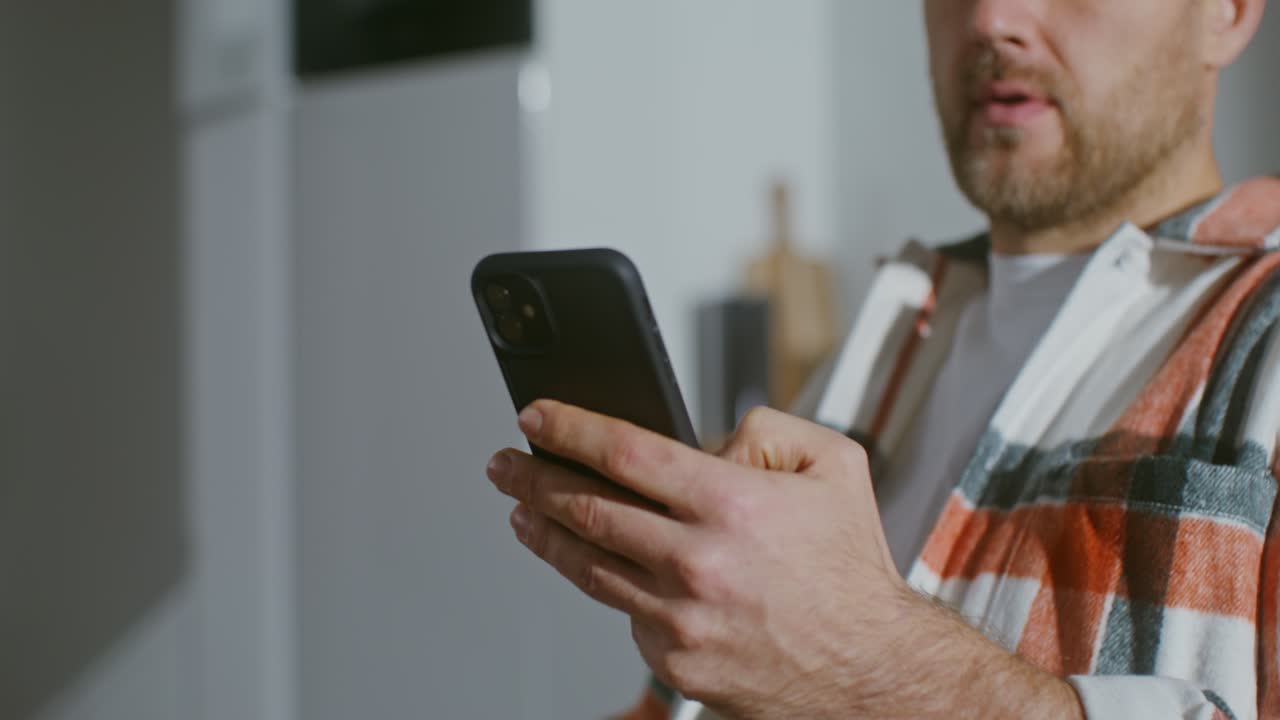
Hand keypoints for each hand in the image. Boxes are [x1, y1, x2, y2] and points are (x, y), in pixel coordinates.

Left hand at [486, 401, 1081, 718]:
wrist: (871, 671)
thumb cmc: (851, 572)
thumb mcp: (834, 466)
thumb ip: (766, 429)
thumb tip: (706, 439)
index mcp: (733, 505)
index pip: (624, 451)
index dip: (569, 429)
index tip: (536, 416)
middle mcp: (698, 562)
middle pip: (586, 509)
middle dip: (533, 479)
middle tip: (505, 464)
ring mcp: (680, 619)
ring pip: (589, 566)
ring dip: (545, 533)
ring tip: (523, 511)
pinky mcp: (674, 663)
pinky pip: (626, 613)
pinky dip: (612, 585)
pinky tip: (603, 567)